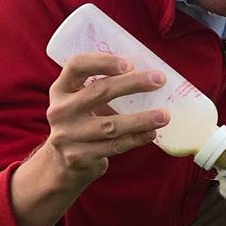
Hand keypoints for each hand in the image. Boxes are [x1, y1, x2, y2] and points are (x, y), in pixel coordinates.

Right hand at [44, 52, 169, 185]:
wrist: (61, 164)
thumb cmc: (82, 122)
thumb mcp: (79, 101)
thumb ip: (101, 87)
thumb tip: (148, 75)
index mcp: (61, 89)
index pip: (76, 65)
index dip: (102, 61)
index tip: (129, 63)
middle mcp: (61, 110)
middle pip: (99, 92)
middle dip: (133, 84)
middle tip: (160, 79)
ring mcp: (68, 136)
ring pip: (111, 125)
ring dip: (141, 119)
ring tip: (164, 115)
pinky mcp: (79, 157)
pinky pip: (114, 146)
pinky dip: (136, 139)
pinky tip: (152, 133)